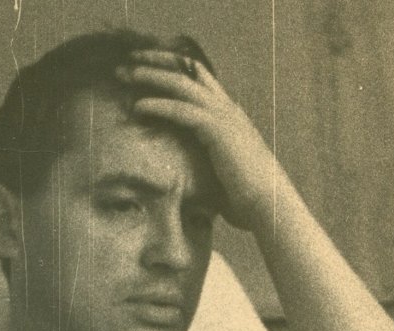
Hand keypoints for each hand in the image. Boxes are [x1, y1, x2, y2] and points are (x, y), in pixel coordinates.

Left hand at [115, 50, 289, 230]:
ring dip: (151, 76)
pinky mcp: (219, 131)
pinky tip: (138, 107)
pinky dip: (159, 106)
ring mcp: (224, 117)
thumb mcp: (217, 169)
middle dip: (155, 62)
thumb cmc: (243, 195)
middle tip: (125, 65)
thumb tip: (175, 171)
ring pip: (182, 84)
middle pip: (188, 70)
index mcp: (227, 114)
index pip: (197, 78)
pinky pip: (182, 111)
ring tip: (125, 76)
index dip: (171, 68)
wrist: (268, 205)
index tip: (143, 67)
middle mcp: (227, 109)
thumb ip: (200, 160)